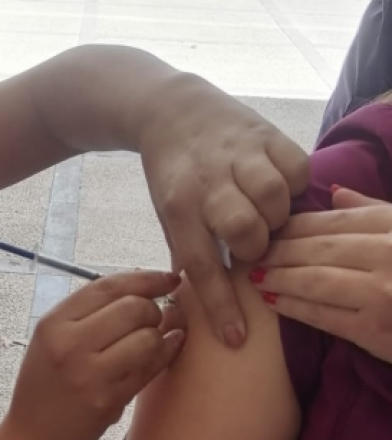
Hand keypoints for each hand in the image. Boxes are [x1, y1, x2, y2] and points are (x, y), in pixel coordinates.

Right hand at [0, 271, 184, 439]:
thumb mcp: (52, 338)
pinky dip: (167, 352)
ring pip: (147, 337)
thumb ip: (88, 311)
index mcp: (54, 323)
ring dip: (159, 335)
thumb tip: (141, 285)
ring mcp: (90, 374)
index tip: (166, 278)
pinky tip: (169, 346)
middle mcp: (69, 344)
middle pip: (132, 307)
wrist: (34, 433)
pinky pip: (151, 367)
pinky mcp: (109, 399)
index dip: (145, 278)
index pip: (107, 286)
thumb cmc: (45, 383)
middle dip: (153, 309)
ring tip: (153, 337)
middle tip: (153, 317)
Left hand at [138, 74, 308, 347]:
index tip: (236, 338)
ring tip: (265, 216)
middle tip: (250, 246)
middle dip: (254, 248)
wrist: (169, 109)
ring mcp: (237, 155)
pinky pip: (295, 167)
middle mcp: (207, 182)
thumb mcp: (164, 212)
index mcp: (177, 207)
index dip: (220, 306)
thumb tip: (195, 298)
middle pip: (244, 230)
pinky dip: (293, 184)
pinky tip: (278, 188)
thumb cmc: (170, 171)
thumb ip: (184, 250)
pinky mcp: (263, 134)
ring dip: (276, 217)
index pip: (201, 265)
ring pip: (273, 198)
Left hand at [253, 187, 391, 363]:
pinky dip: (293, 307)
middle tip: (251, 251)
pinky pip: (324, 316)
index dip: (295, 225)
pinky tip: (273, 301)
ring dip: (279, 277)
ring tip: (255, 276)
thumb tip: (333, 192)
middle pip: (318, 248)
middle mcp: (387, 255)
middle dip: (279, 250)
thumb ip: (375, 211)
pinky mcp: (375, 331)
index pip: (335, 221)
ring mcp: (381, 294)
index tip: (268, 227)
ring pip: (314, 280)